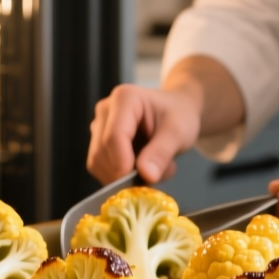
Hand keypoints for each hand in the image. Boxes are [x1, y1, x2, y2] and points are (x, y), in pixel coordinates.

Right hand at [86, 82, 201, 183]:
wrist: (177, 111)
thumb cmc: (179, 115)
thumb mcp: (179, 132)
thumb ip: (162, 152)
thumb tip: (146, 176)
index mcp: (124, 98)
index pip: (114, 136)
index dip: (122, 163)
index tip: (141, 180)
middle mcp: (105, 111)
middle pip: (102, 152)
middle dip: (127, 172)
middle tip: (161, 172)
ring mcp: (99, 127)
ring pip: (99, 164)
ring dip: (126, 177)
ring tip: (156, 167)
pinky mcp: (99, 143)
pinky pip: (102, 169)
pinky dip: (123, 176)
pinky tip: (145, 167)